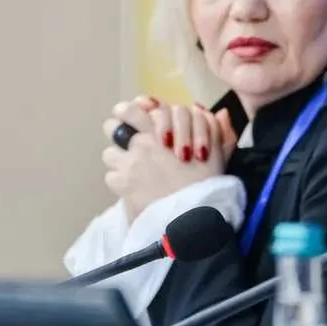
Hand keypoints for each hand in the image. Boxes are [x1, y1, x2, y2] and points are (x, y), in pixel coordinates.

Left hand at [101, 99, 233, 222]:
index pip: (133, 109)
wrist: (193, 216)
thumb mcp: (217, 150)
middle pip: (112, 127)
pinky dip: (120, 183)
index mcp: (161, 130)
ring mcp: (128, 164)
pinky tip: (133, 190)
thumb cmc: (208, 181)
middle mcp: (140, 143)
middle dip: (118, 133)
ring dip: (119, 161)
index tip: (132, 117)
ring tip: (133, 172)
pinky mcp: (122, 186)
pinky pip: (111, 177)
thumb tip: (213, 111)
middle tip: (130, 145)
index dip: (129, 111)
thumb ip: (212, 127)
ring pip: (109, 153)